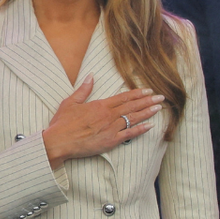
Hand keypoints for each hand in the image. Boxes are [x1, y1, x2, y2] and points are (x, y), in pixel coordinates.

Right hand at [41, 76, 162, 168]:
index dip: (137, 93)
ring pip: (133, 118)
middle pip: (132, 106)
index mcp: (99, 105)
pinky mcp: (111, 141)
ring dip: (147, 112)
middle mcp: (108, 115)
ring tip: (159, 108)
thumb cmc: (62, 123)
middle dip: (147, 101)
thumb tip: (90, 76)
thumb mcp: (70, 102)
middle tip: (160, 97)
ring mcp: (111, 129)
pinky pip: (129, 134)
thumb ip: (83, 90)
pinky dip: (141, 130)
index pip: (123, 97)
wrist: (59, 142)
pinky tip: (150, 126)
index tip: (148, 90)